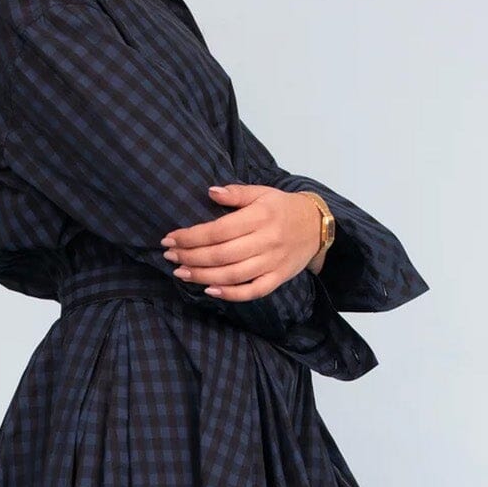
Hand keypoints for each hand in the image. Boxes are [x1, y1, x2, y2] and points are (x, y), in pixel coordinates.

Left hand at [160, 185, 326, 298]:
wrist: (318, 225)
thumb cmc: (283, 208)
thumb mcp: (262, 192)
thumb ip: (236, 193)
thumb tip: (210, 192)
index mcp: (260, 216)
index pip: (218, 230)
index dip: (191, 236)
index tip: (170, 238)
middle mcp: (266, 241)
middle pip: (222, 254)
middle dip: (191, 257)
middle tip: (170, 257)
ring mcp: (273, 262)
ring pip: (233, 274)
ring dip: (203, 276)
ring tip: (181, 273)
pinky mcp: (278, 278)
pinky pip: (253, 291)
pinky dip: (231, 294)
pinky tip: (210, 290)